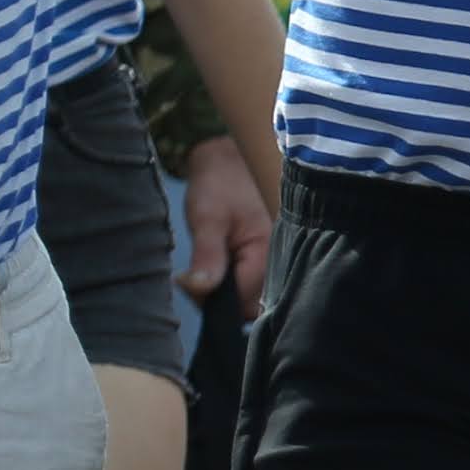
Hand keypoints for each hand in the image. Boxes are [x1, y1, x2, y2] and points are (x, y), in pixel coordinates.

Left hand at [180, 139, 273, 319]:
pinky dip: (233, 284)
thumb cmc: (220, 185)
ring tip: (204, 269)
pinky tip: (216, 268)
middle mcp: (283, 263)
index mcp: (272, 253)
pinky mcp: (271, 261)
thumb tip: (200, 289)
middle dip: (220, 301)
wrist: (231, 161)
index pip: (244, 302)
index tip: (187, 283)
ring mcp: (279, 263)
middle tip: (192, 278)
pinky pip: (254, 286)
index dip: (213, 301)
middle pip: (252, 307)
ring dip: (226, 293)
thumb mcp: (208, 218)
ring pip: (252, 299)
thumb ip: (208, 254)